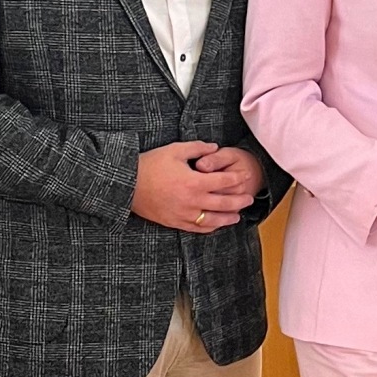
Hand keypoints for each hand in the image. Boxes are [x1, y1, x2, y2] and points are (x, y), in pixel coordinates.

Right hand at [132, 141, 254, 232]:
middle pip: (223, 204)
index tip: (246, 176)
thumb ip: (198, 148)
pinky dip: (209, 227)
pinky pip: (197, 228)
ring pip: (212, 220)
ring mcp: (183, 214)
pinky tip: (216, 224)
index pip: (224, 182)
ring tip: (237, 216)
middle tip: (250, 199)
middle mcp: (192, 201)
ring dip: (228, 218)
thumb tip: (215, 148)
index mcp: (194, 182)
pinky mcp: (174, 222)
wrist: (127, 184)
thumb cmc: (150, 165)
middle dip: (239, 201)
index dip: (237, 179)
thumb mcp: (175, 150)